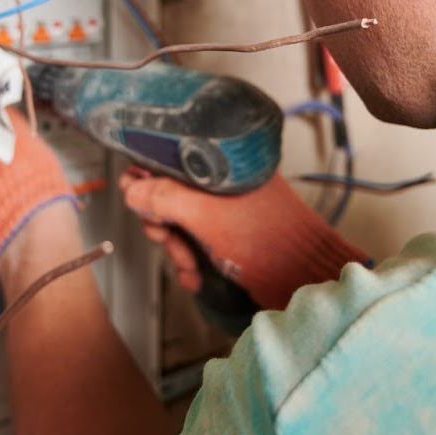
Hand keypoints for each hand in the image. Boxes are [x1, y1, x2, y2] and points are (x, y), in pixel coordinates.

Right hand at [118, 171, 367, 309]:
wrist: (304, 276)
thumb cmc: (266, 239)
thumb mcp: (205, 215)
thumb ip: (163, 198)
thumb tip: (131, 191)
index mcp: (217, 160)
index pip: (166, 156)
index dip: (145, 180)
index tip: (140, 203)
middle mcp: (219, 179)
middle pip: (166, 192)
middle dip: (161, 222)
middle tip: (168, 238)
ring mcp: (224, 207)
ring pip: (178, 221)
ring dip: (176, 248)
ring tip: (189, 266)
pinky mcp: (228, 232)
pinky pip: (195, 240)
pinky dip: (190, 260)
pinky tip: (196, 278)